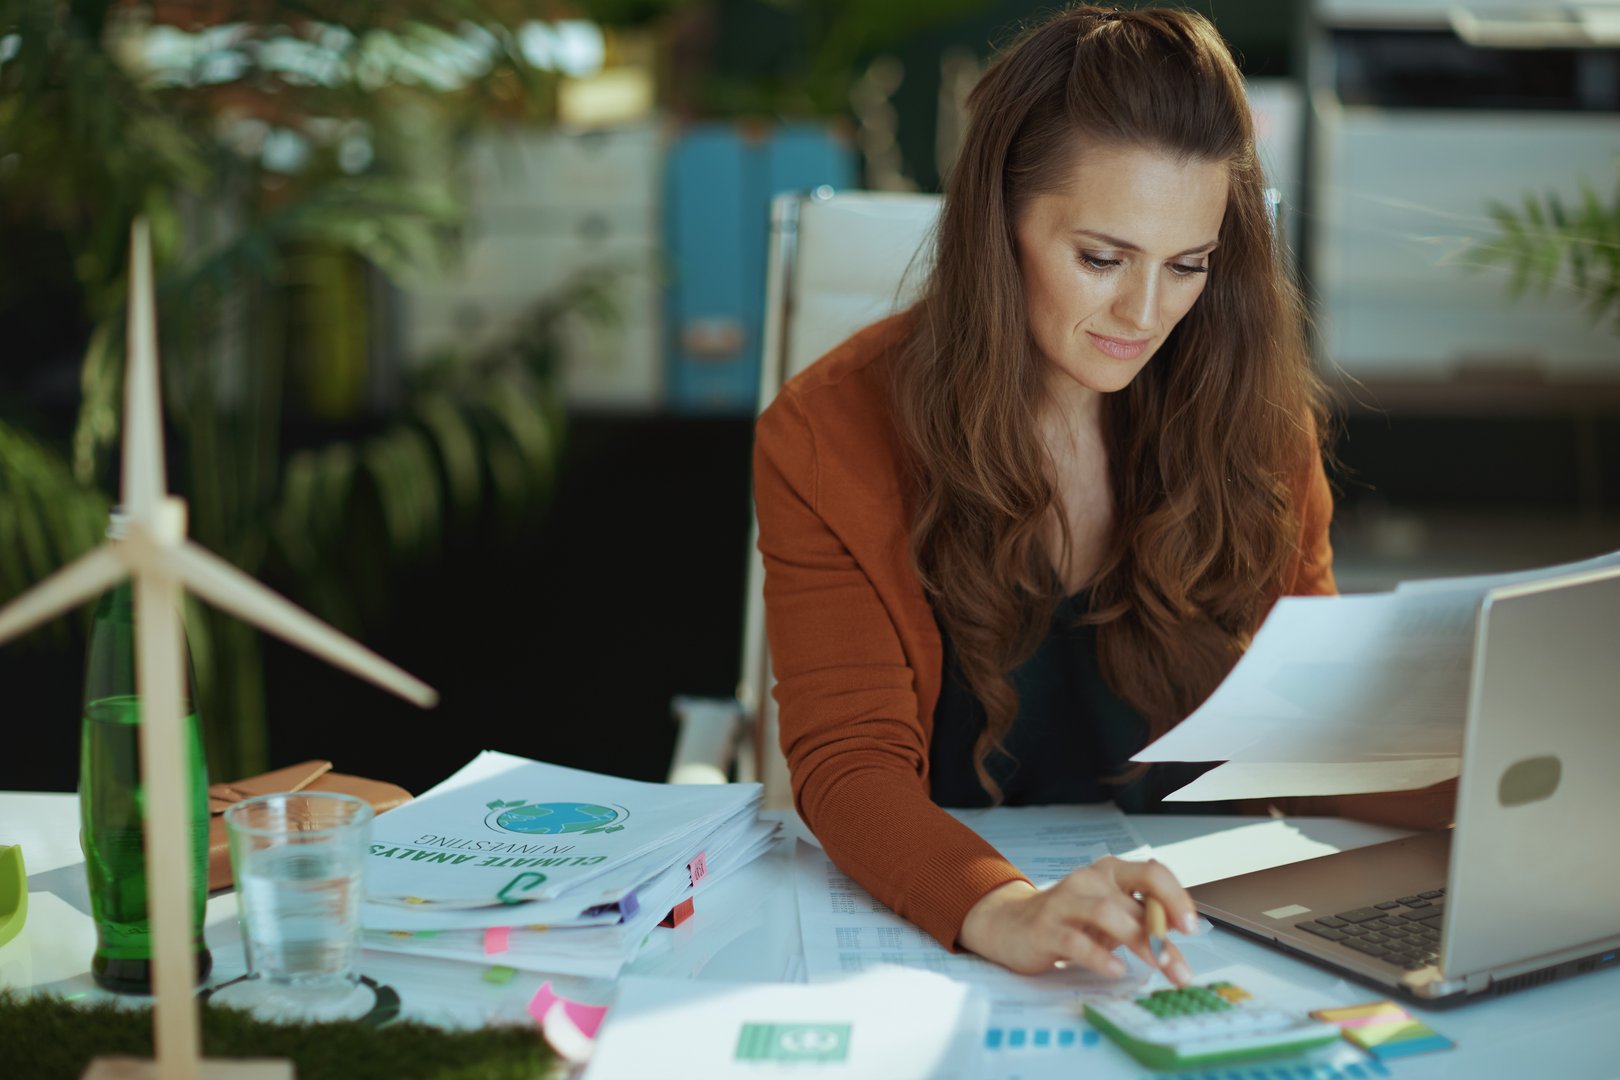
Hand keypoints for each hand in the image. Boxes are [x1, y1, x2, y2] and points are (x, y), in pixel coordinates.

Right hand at [958, 856, 1196, 984]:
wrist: (1012, 924)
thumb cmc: (1070, 919)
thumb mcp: (1110, 914)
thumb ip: (1141, 917)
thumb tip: (1178, 931)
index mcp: (1111, 873)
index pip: (1152, 874)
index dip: (1176, 898)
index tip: (1191, 926)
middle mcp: (1089, 880)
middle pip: (1134, 902)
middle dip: (1163, 937)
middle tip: (1178, 966)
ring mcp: (1065, 901)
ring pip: (1107, 914)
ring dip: (1138, 941)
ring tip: (1157, 966)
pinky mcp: (1046, 928)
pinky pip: (1075, 940)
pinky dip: (1099, 956)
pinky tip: (1116, 969)